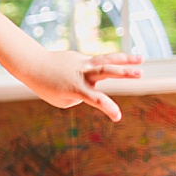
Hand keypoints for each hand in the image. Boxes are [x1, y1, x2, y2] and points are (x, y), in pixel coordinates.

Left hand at [22, 50, 142, 121]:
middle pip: (105, 71)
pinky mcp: (82, 58)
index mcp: (76, 88)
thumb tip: (94, 86)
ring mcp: (83, 63)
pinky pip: (94, 64)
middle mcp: (82, 74)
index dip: (108, 108)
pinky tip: (79, 74)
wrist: (34, 65)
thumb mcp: (63, 100)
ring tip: (141, 59)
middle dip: (124, 73)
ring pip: (106, 59)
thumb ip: (81, 96)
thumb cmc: (47, 87)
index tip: (117, 117)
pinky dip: (95, 69)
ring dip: (125, 59)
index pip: (96, 99)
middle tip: (140, 73)